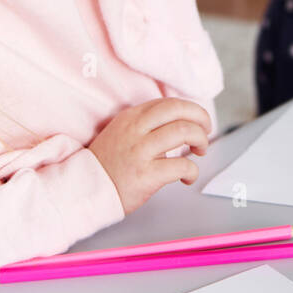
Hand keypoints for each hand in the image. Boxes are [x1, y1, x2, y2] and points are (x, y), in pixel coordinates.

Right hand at [88, 98, 211, 214]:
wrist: (86, 189)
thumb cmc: (108, 165)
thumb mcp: (121, 133)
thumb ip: (146, 125)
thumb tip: (179, 123)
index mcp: (131, 117)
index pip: (169, 103)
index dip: (190, 110)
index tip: (197, 121)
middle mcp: (135, 130)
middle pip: (179, 110)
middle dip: (201, 118)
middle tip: (206, 132)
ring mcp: (140, 151)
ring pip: (184, 132)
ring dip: (200, 140)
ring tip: (199, 151)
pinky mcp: (146, 175)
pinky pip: (181, 165)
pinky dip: (192, 171)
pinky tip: (187, 177)